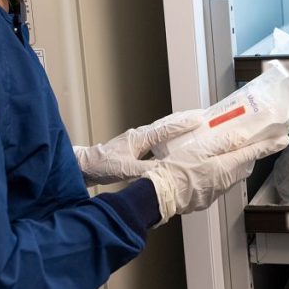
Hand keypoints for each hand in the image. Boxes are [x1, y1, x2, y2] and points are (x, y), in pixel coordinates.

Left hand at [74, 110, 203, 185]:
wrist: (86, 165)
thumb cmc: (102, 165)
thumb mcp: (126, 169)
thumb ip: (146, 170)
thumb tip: (165, 172)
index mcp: (140, 138)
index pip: (166, 129)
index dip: (183, 125)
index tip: (199, 120)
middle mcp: (140, 135)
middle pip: (167, 124)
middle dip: (184, 120)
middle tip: (202, 116)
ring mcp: (138, 140)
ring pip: (162, 130)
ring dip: (177, 127)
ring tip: (193, 126)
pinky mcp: (135, 147)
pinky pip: (157, 139)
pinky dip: (169, 137)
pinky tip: (174, 144)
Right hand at [144, 135, 288, 223]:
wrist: (158, 196)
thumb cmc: (174, 171)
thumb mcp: (198, 149)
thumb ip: (222, 143)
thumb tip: (242, 137)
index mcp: (224, 167)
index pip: (253, 153)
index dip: (269, 145)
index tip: (282, 140)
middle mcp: (224, 182)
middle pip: (244, 165)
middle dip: (251, 154)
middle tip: (254, 142)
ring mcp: (214, 192)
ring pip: (232, 175)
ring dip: (235, 163)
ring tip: (229, 152)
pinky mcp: (205, 198)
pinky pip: (219, 183)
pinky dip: (221, 173)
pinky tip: (210, 167)